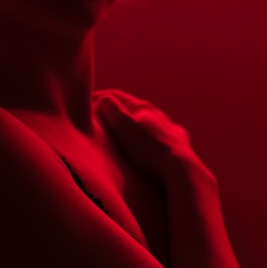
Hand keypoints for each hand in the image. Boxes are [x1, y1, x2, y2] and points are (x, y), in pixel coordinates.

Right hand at [98, 89, 216, 185]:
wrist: (181, 170)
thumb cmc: (149, 149)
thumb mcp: (123, 125)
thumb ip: (110, 108)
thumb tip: (102, 101)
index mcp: (144, 108)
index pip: (117, 97)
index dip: (99, 98)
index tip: (86, 104)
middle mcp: (160, 117)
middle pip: (135, 110)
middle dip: (119, 114)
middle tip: (103, 121)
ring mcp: (171, 132)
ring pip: (151, 125)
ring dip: (138, 128)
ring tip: (128, 137)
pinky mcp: (181, 148)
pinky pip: (165, 141)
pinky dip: (155, 142)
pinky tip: (155, 148)